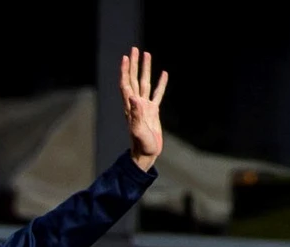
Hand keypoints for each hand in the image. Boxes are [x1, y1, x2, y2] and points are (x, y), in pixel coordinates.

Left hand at [119, 47, 167, 169]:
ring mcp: (144, 106)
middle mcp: (136, 103)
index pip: (126, 84)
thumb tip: (134, 97)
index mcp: (130, 106)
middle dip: (134, 64)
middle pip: (134, 79)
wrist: (146, 154)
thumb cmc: (141, 144)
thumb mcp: (138, 130)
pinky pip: (158, 94)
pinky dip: (161, 84)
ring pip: (145, 83)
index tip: (126, 57)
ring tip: (147, 55)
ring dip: (145, 69)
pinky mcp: (153, 111)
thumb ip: (136, 114)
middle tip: (135, 49)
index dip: (125, 70)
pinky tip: (164, 74)